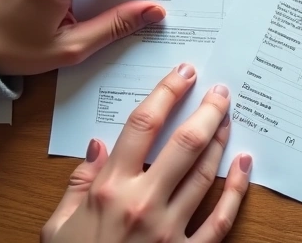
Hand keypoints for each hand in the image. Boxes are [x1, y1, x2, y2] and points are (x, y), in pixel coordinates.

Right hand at [41, 64, 251, 242]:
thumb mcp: (57, 228)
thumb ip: (77, 183)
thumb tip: (96, 145)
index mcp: (107, 189)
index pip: (142, 125)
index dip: (166, 92)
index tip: (183, 73)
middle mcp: (142, 203)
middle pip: (184, 143)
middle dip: (206, 110)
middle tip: (221, 90)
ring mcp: (169, 230)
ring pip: (204, 174)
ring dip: (220, 141)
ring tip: (227, 118)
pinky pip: (221, 219)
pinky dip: (236, 189)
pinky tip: (243, 165)